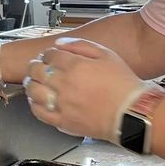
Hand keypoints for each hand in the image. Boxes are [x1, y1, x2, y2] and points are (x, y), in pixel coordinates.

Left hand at [23, 37, 153, 142]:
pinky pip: (40, 113)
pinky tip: (37, 101)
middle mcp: (65, 84)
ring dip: (31, 84)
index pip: (49, 55)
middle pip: (37, 71)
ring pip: (34, 91)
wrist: (133, 113)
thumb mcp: (107, 54)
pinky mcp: (64, 122)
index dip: (47, 54)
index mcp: (75, 65)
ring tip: (35, 83)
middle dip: (36, 66)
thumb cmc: (123, 84)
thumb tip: (60, 44)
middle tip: (38, 67)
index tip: (50, 57)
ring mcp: (62, 104)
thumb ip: (81, 45)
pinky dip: (34, 105)